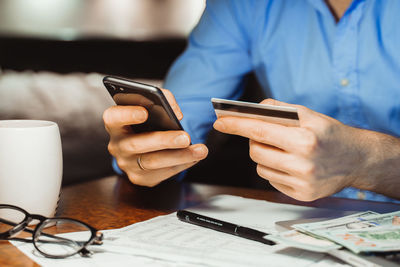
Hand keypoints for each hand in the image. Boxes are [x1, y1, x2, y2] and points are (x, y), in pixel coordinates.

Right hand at [103, 89, 207, 186]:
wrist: (143, 145)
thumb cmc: (147, 121)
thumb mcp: (150, 106)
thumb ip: (162, 101)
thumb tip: (177, 114)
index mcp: (115, 123)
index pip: (113, 117)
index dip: (127, 115)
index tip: (145, 113)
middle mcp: (117, 145)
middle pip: (136, 144)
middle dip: (163, 141)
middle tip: (185, 137)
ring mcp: (127, 164)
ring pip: (152, 162)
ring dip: (179, 156)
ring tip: (200, 150)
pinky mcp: (140, 177)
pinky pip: (162, 173)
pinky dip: (181, 164)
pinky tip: (195, 157)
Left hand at [213, 99, 399, 200]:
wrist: (357, 159)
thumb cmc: (330, 133)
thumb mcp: (309, 114)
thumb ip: (279, 109)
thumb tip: (251, 110)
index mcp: (305, 139)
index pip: (259, 131)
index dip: (236, 125)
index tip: (220, 121)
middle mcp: (303, 164)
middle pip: (256, 151)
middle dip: (254, 141)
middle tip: (265, 135)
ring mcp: (302, 183)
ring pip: (260, 167)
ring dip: (264, 156)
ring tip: (283, 149)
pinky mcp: (301, 195)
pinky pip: (271, 179)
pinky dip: (273, 169)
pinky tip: (289, 163)